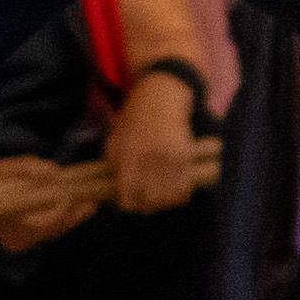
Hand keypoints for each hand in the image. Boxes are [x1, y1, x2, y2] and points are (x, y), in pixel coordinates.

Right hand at [0, 155, 93, 254]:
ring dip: (70, 219)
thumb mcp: (0, 170)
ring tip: (88, 206)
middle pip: (55, 229)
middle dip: (74, 215)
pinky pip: (45, 234)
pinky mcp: (19, 242)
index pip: (48, 220)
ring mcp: (18, 243)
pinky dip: (58, 223)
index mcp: (12, 223)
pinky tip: (70, 211)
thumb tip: (54, 172)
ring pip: (52, 233)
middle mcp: (18, 238)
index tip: (74, 193)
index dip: (64, 207)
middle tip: (92, 202)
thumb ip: (26, 169)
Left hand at [106, 77, 200, 212]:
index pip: (127, 195)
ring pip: (170, 195)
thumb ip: (113, 165)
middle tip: (149, 204)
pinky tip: (179, 192)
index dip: (130, 205)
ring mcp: (168, 156)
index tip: (132, 203)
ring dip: (167, 202)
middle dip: (149, 206)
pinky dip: (183, 193)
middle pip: (150, 199)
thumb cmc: (135, 117)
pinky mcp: (186, 153)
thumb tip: (114, 190)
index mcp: (127, 156)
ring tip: (165, 200)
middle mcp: (148, 158)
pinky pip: (186, 184)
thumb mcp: (115, 139)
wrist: (162, 93)